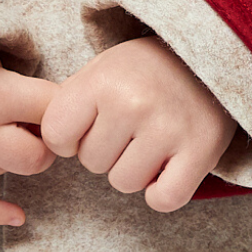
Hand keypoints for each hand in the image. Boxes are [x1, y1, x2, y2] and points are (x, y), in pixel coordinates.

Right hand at [0, 46, 58, 226]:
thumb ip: (23, 83)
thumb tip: (65, 108)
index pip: (53, 112)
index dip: (65, 109)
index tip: (63, 105)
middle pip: (37, 159)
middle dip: (44, 144)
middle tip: (35, 125)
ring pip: (5, 173)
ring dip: (10, 156)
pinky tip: (18, 216)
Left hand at [41, 37, 234, 213]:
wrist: (207, 53)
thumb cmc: (143, 70)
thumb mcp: (100, 70)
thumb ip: (70, 104)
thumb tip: (45, 144)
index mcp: (101, 81)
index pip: (56, 137)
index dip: (69, 137)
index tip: (89, 124)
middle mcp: (132, 104)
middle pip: (92, 164)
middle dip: (106, 151)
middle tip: (130, 126)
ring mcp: (168, 128)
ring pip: (125, 183)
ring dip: (134, 170)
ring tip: (150, 139)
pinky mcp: (201, 150)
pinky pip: (164, 199)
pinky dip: (162, 192)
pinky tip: (167, 166)